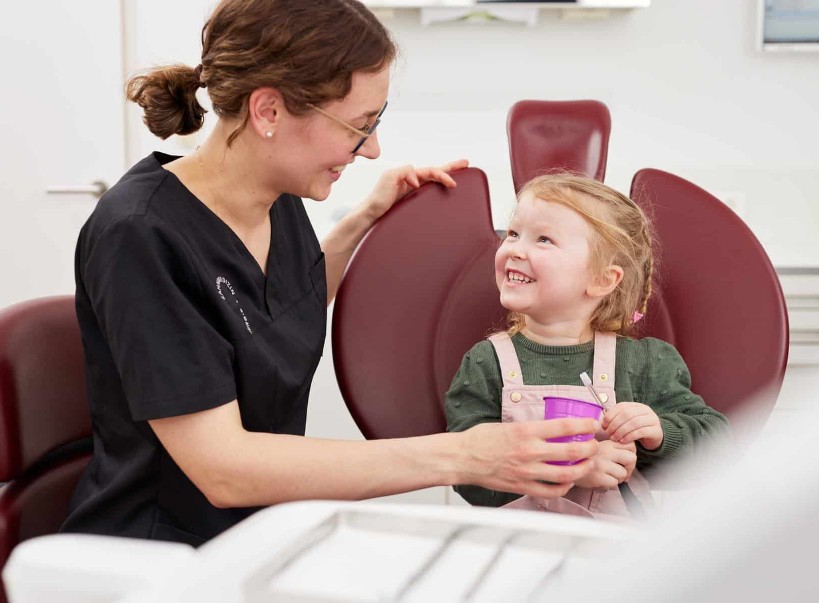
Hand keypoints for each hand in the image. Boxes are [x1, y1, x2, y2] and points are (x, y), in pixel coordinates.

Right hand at [359, 159, 468, 222]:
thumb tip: (437, 210)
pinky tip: (416, 185)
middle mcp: (409, 178)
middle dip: (450, 167)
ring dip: (439, 174)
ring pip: (424, 170)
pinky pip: (408, 170)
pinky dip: (414, 178)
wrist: (371, 216)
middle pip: (432, 170)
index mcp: (414, 186)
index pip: (432, 176)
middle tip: (465, 164)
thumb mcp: (411, 210)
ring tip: (450, 182)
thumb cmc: (389, 216)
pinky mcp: (392, 176)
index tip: (463, 168)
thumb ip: (422, 204)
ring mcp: (400, 175)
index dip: (447, 173)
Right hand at [458, 419, 598, 499]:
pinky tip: (567, 481)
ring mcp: (527, 471)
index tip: (593, 424)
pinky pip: (551, 491)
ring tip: (587, 464)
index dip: (584, 425)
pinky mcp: (522, 486)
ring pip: (566, 473)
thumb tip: (551, 428)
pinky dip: (564, 486)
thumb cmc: (481, 440)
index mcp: (525, 431)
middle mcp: (529, 451)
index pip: (564, 426)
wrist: (462, 458)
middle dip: (590, 447)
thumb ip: (530, 429)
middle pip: (572, 451)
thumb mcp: (507, 425)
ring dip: (582, 468)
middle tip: (594, 444)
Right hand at [573, 440, 636, 489]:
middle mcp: (605, 451)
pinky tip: (602, 479)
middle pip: (631, 458)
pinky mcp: (598, 477)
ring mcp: (601, 464)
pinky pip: (614, 482)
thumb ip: (613, 448)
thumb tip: (632, 456)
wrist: (564, 466)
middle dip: (630, 467)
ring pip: (623, 473)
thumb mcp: (597, 447)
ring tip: (609, 476)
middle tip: (622, 471)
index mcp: (606, 442)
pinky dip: (610, 483)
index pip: (631, 446)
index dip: (630, 454)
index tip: (624, 460)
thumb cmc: (584, 458)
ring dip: (618, 477)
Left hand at [603, 402, 662, 449]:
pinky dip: (630, 436)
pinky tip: (623, 441)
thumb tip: (602, 423)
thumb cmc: (636, 429)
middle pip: (627, 414)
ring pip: (634, 422)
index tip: (604, 425)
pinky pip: (641, 432)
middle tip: (608, 433)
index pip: (621, 406)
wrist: (653, 438)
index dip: (611, 415)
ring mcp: (652, 419)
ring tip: (614, 438)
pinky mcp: (656, 430)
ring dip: (621, 431)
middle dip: (615, 424)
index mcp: (636, 405)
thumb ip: (616, 420)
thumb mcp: (626, 422)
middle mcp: (645, 410)